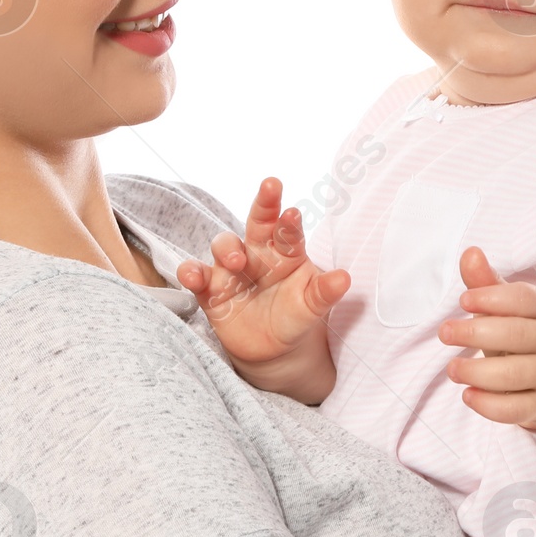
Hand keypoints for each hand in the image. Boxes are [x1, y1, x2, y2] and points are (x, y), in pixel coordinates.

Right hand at [176, 177, 349, 366]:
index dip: (289, 220)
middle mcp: (258, 254)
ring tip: (237, 261)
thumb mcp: (310, 308)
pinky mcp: (210, 289)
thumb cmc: (295, 317)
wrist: (273, 349)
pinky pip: (196, 274)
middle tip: (271, 187)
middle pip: (258, 222)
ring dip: (227, 248)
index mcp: (286, 253)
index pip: (288, 230)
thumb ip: (324, 293)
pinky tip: (192, 277)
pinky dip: (190, 273)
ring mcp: (231, 269)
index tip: (293, 213)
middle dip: (264, 204)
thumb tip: (345, 278)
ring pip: (224, 245)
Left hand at [438, 247, 535, 427]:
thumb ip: (484, 283)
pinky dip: (490, 406)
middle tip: (444, 332)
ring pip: (517, 375)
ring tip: (452, 369)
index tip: (463, 299)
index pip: (525, 299)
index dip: (493, 298)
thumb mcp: (502, 307)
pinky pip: (518, 410)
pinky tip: (468, 395)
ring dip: (478, 372)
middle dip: (476, 333)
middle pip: (518, 336)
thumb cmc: (517, 333)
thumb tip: (471, 254)